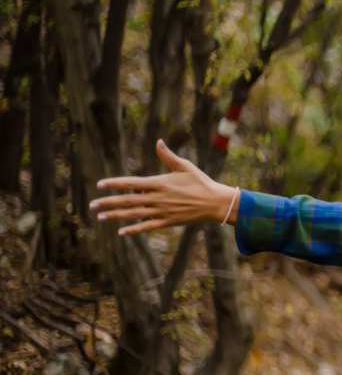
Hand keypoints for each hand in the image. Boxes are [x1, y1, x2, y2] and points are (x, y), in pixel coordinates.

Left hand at [89, 140, 238, 235]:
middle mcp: (157, 198)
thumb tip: (158, 142)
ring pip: (133, 214)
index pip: (131, 183)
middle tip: (92, 205)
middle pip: (127, 200)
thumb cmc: (201, 182)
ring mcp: (162, 211)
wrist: (215, 203)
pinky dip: (133, 230)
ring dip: (116, 216)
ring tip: (100, 217)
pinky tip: (121, 233)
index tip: (100, 185)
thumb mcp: (185, 166)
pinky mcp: (167, 222)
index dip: (114, 184)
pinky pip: (146, 226)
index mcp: (159, 183)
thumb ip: (168, 156)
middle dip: (108, 203)